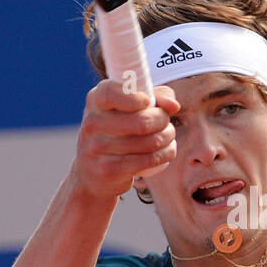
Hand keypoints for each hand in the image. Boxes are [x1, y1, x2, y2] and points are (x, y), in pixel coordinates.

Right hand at [71, 80, 179, 199]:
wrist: (92, 172)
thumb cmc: (118, 132)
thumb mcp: (128, 108)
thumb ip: (155, 97)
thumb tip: (174, 106)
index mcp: (95, 101)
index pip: (110, 93)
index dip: (133, 97)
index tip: (148, 101)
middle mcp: (93, 123)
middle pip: (142, 121)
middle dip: (163, 120)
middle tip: (166, 121)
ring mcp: (98, 148)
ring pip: (150, 141)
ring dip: (168, 136)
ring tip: (168, 135)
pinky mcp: (109, 170)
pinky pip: (149, 159)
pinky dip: (166, 153)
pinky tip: (167, 149)